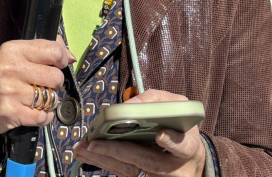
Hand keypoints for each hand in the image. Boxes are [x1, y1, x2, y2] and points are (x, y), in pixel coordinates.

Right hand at [0, 37, 73, 146]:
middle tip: (42, 86)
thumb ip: (45, 50)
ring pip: (51, 98)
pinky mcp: (11, 112)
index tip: (56, 65)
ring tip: (36, 100)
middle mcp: (10, 68)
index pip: (53, 50)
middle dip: (54, 84)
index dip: (61, 59)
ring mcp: (10, 91)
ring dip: (49, 102)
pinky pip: (43, 117)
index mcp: (13, 50)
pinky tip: (33, 112)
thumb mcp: (18, 56)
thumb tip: (70, 57)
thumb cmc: (4, 78)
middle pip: (56, 77)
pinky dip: (43, 117)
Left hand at [72, 90, 205, 176]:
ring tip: (82, 148)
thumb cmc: (181, 128)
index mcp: (189, 147)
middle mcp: (176, 167)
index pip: (184, 146)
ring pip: (131, 171)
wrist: (188, 160)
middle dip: (119, 151)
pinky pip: (123, 173)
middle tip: (95, 143)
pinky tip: (86, 154)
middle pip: (148, 161)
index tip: (160, 135)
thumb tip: (129, 105)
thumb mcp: (179, 109)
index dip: (172, 141)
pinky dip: (104, 162)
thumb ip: (157, 102)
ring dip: (104, 159)